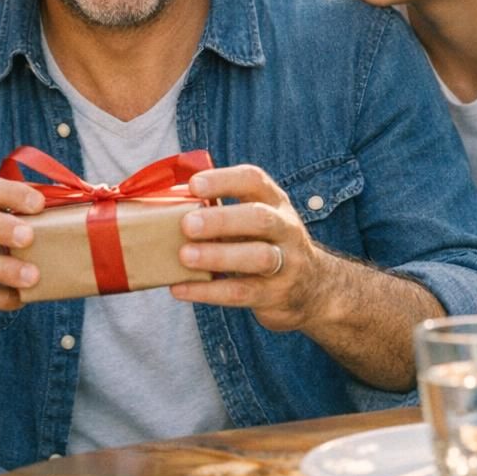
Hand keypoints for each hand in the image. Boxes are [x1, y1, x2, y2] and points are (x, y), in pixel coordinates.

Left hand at [170, 165, 329, 331]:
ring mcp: (286, 263)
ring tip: (185, 256)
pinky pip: (242, 293)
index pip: (254, 181)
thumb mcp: (255, 220)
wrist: (313, 289)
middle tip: (187, 224)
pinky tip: (180, 288)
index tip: (193, 184)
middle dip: (222, 220)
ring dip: (219, 256)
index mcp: (274, 202)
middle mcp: (285, 228)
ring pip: (259, 257)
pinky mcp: (275, 295)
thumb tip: (164, 205)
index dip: (224, 180)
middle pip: (259, 218)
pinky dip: (208, 292)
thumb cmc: (266, 244)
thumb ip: (221, 211)